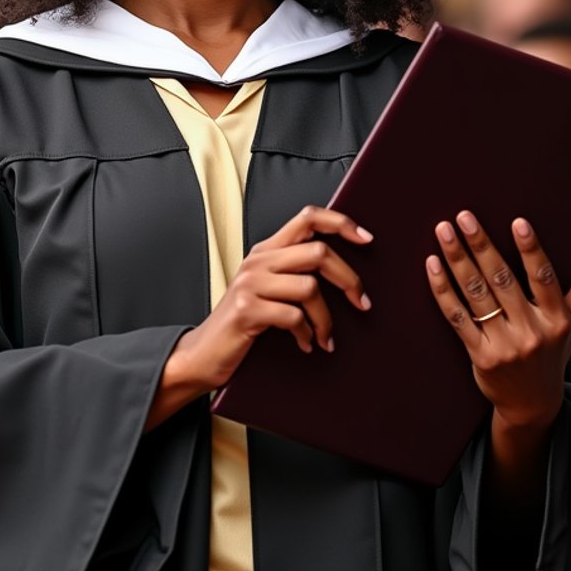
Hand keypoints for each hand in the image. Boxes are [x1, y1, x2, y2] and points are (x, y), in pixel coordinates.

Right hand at [148, 206, 372, 426]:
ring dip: (326, 319)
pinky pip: (293, 316)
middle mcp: (259, 260)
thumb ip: (294, 273)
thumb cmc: (244, 323)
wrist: (204, 353)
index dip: (340, 222)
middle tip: (362, 303)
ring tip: (326, 337)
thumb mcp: (267, 289)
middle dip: (349, 280)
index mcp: (267, 250)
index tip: (366, 239)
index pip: (307, 217)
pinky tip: (306, 344)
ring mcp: (250, 284)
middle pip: (318, 252)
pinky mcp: (247, 311)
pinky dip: (307, 334)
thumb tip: (345, 273)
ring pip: (309, 287)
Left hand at [425, 210, 570, 434]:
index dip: (531, 249)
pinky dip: (443, 290)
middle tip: (464, 217)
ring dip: (457, 260)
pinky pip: (457, 317)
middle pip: (502, 281)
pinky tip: (433, 266)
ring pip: (476, 295)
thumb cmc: (552, 356)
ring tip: (444, 232)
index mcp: (556, 320)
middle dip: (481, 245)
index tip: (517, 222)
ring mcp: (504, 345)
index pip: (543, 278)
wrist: (533, 406)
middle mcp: (531, 332)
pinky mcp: (480, 356)